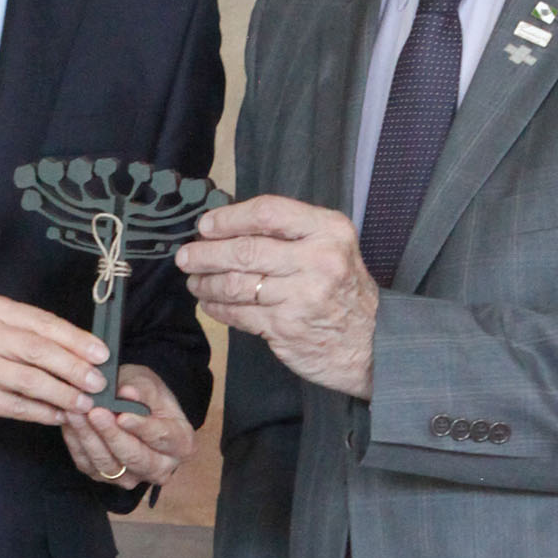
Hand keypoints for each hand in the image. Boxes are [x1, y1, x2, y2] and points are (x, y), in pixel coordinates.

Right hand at [0, 292, 108, 430]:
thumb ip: (25, 335)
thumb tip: (79, 352)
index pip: (41, 322)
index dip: (75, 340)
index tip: (101, 354)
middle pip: (37, 350)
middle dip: (74, 368)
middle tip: (97, 382)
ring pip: (28, 380)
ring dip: (62, 394)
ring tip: (84, 404)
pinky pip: (13, 405)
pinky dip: (41, 412)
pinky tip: (58, 416)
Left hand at [61, 364, 194, 488]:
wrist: (134, 409)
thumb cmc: (147, 395)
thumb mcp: (150, 383)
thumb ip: (141, 388)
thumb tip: (127, 393)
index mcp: (181, 443)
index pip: (161, 437)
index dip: (141, 428)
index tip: (123, 416)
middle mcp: (161, 468)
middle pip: (134, 457)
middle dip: (111, 435)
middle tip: (94, 412)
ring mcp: (133, 477)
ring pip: (108, 464)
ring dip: (88, 438)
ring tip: (75, 413)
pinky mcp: (106, 478)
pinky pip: (88, 465)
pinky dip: (76, 443)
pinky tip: (69, 423)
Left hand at [177, 195, 377, 398]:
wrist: (372, 343)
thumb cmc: (344, 291)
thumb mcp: (333, 248)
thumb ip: (292, 233)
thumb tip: (230, 227)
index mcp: (329, 231)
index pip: (268, 213)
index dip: (230, 218)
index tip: (206, 226)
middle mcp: (319, 260)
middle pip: (246, 249)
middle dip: (207, 252)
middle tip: (186, 256)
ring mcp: (302, 296)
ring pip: (237, 283)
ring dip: (207, 281)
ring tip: (195, 280)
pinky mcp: (286, 328)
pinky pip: (240, 313)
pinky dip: (218, 307)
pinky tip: (210, 302)